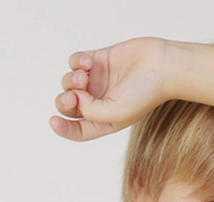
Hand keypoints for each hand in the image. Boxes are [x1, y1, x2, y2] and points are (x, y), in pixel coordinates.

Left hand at [50, 37, 170, 141]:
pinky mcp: (98, 61)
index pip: (78, 130)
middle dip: (65, 101)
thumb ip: (90, 112)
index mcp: (104, 122)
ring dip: (72, 79)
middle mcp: (99, 103)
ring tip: (85, 75)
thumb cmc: (145, 94)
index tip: (53, 121)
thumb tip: (75, 96)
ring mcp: (98, 81)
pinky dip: (77, 62)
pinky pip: (75, 61)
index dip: (63, 128)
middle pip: (68, 105)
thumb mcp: (116, 114)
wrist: (160, 66)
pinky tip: (88, 62)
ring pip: (69, 82)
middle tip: (73, 95)